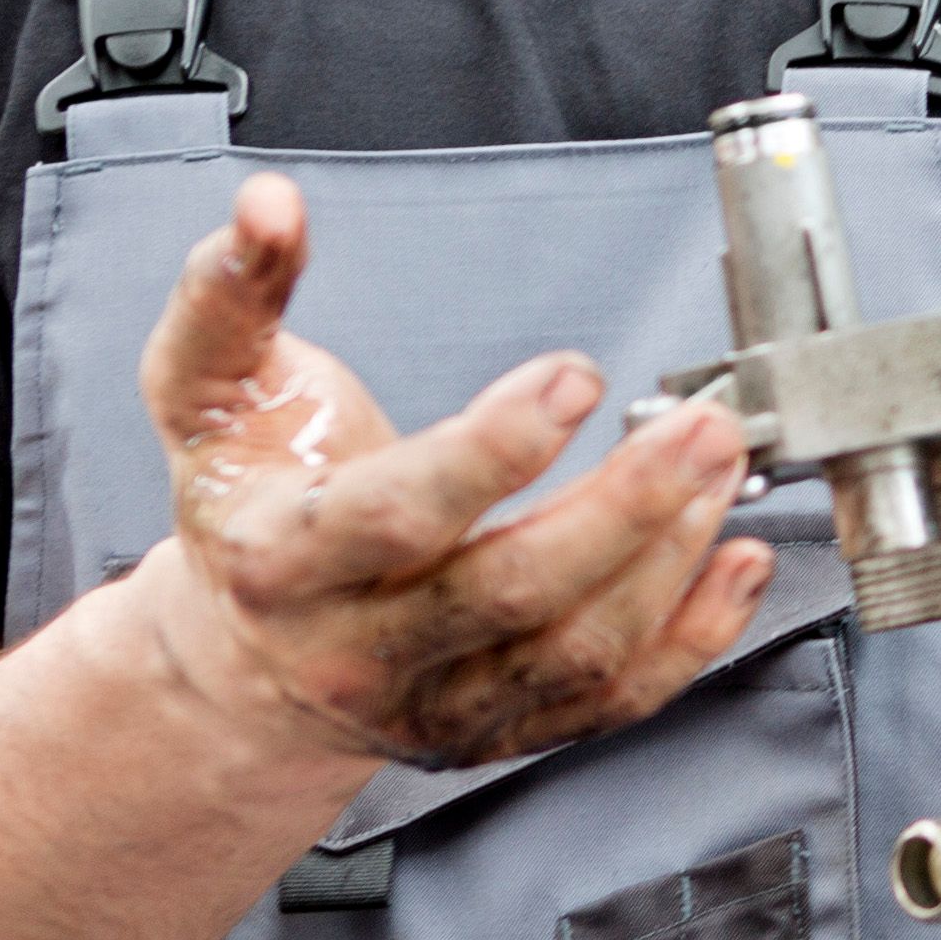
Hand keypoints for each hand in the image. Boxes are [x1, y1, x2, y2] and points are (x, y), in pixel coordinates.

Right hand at [133, 172, 770, 769]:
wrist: (244, 653)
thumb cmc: (249, 502)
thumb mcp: (207, 390)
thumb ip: (233, 290)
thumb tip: (267, 205)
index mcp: (283, 562)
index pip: (401, 517)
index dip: (498, 449)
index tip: (577, 375)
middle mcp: (358, 650)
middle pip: (512, 593)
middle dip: (625, 504)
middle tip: (699, 423)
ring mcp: (436, 706)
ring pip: (576, 652)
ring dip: (668, 559)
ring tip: (718, 466)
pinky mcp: (500, 733)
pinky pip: (611, 702)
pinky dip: (691, 637)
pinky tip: (733, 559)